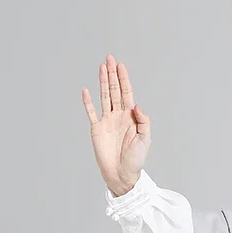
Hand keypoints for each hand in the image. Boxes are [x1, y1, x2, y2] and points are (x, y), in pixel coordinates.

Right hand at [81, 54, 150, 195]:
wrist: (122, 174)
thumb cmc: (136, 159)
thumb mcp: (145, 140)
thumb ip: (144, 122)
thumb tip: (137, 106)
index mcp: (131, 117)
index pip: (127, 93)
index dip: (124, 79)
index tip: (121, 65)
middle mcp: (118, 116)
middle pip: (114, 90)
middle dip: (113, 75)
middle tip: (110, 58)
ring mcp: (107, 121)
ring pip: (104, 97)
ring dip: (102, 82)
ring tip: (101, 67)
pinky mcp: (96, 129)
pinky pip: (91, 112)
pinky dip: (88, 102)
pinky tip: (86, 90)